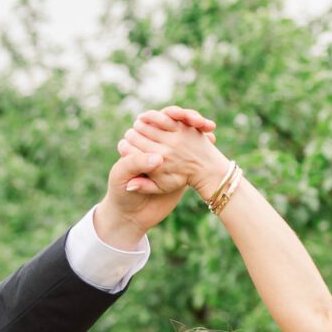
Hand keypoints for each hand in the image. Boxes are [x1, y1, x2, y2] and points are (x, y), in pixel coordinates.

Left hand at [95, 104, 217, 246]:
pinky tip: (210, 135)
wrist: (132, 215)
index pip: (150, 122)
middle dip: (182, 117)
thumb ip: (135, 163)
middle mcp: (150, 145)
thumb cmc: (121, 194)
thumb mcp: (124, 176)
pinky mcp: (176, 167)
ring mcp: (165, 154)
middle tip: (196, 119)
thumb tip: (158, 158)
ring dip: (193, 122)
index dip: (162, 118)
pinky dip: (199, 139)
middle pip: (168, 122)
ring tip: (203, 125)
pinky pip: (189, 147)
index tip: (172, 120)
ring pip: (181, 131)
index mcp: (135, 144)